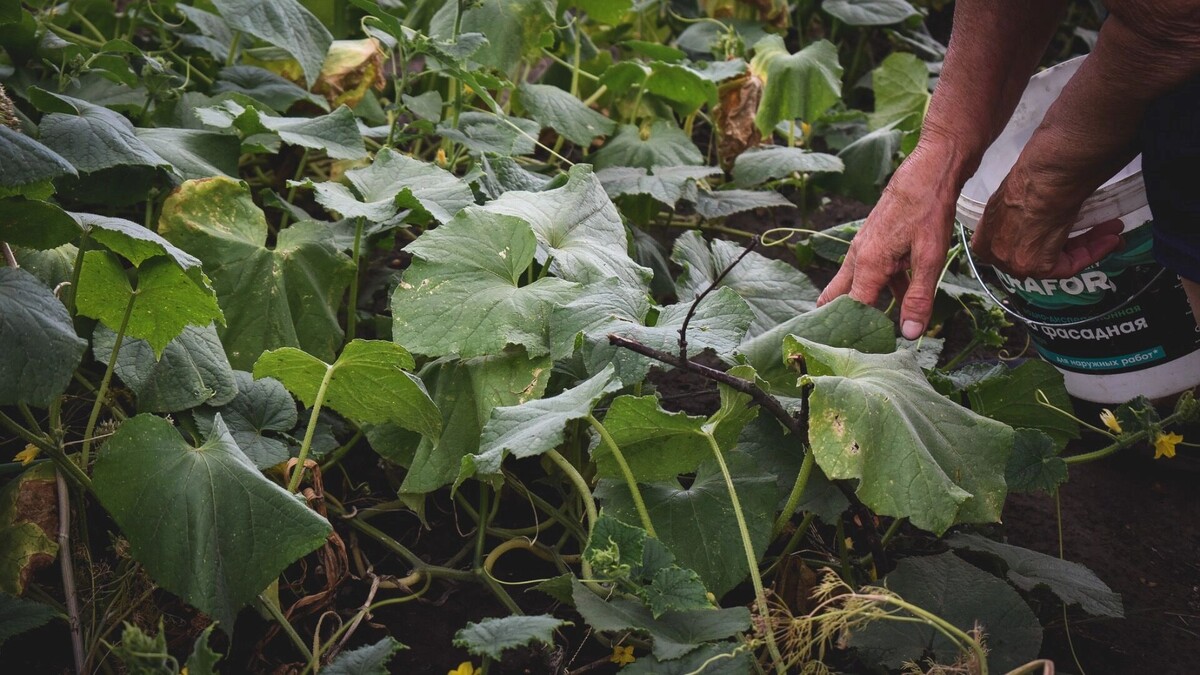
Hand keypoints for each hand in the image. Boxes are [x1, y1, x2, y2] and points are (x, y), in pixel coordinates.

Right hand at [817, 143, 959, 339]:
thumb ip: (919, 297)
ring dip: (866, 305)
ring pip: (856, 285)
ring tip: (879, 330)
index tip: (853, 353)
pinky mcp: (874, 242)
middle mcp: (857, 257)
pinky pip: (871, 272)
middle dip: (839, 320)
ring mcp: (863, 248)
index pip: (849, 309)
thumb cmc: (929, 210)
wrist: (930, 170)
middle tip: (846, 344)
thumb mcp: (929, 258)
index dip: (850, 332)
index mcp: (867, 265)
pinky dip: (882, 287)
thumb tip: (910, 334)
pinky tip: (904, 295)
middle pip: (836, 297)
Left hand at [969, 161, 1123, 278]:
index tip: (1057, 230)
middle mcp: (997, 256)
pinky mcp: (1039, 267)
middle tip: (1089, 228)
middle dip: (1066, 243)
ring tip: (1110, 229)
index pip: (1012, 246)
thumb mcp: (1012, 199)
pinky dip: (1093, 252)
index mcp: (984, 240)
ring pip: (1056, 259)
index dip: (1039, 238)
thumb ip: (1016, 216)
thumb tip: (1032, 216)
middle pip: (1035, 255)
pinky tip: (1110, 239)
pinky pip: (1070, 265)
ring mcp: (1016, 264)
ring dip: (1087, 243)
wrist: (1043, 179)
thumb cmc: (1030, 179)